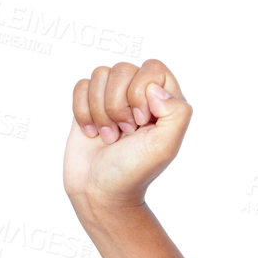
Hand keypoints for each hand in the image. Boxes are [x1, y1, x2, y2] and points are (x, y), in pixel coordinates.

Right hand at [63, 59, 191, 214]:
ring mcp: (114, 97)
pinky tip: (93, 133)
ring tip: (110, 135)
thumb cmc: (134, 171)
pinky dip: (83, 111)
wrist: (100, 190)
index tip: (141, 121)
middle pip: (123, 69)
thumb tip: (155, 88)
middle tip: (125, 132)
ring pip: (100, 74)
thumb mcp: (165, 146)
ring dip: (100, 110)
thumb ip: (176, 113)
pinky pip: (81, 85)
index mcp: (166, 102)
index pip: (154, 68)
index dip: (141, 90)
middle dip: (118, 104)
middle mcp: (141, 95)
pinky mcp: (90, 103)